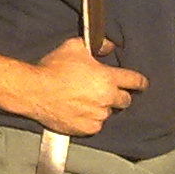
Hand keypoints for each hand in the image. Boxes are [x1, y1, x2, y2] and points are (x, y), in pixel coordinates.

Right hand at [18, 36, 146, 136]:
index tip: (140, 84)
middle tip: (105, 91)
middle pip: (125, 100)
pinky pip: (95, 125)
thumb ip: (97, 45)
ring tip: (86, 101)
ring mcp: (98, 115)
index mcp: (108, 78)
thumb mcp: (75, 46)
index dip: (140, 82)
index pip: (135, 81)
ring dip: (102, 107)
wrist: (34, 90)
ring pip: (108, 113)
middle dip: (119, 95)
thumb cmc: (53, 68)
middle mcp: (107, 98)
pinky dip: (90, 119)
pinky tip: (78, 111)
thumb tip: (109, 47)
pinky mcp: (87, 128)